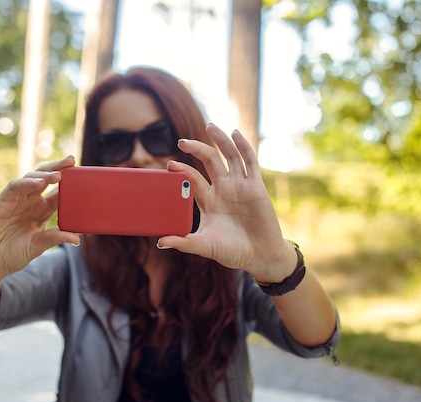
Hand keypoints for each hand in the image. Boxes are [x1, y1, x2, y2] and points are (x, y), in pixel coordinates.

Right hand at [0, 156, 79, 282]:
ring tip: (58, 175)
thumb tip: (77, 239)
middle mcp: (30, 203)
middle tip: (71, 160)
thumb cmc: (12, 255)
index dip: (70, 183)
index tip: (83, 174)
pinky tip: (38, 182)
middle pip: (46, 179)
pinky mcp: (2, 202)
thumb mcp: (37, 247)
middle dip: (58, 168)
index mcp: (41, 212)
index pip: (58, 192)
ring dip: (44, 174)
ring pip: (31, 179)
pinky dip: (26, 183)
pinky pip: (15, 187)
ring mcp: (16, 201)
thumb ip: (54, 239)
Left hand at [158, 124, 295, 281]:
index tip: (170, 165)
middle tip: (182, 141)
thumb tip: (160, 242)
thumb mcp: (204, 246)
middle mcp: (223, 189)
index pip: (193, 179)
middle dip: (196, 149)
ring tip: (210, 126)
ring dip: (220, 140)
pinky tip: (236, 134)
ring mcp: (239, 186)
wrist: (259, 256)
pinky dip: (243, 147)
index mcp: (209, 201)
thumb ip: (183, 243)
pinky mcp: (255, 186)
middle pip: (208, 161)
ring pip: (228, 156)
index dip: (182, 170)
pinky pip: (250, 162)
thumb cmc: (232, 251)